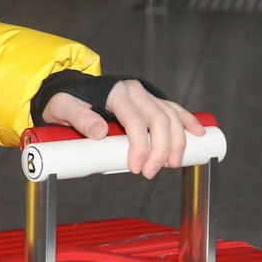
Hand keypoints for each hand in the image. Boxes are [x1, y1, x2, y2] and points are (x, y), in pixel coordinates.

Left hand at [42, 80, 205, 178]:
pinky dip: (188, 121)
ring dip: (177, 141)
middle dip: (160, 149)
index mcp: (115, 92)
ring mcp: (145, 95)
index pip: (135, 120)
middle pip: (159, 120)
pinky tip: (198, 133)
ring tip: (172, 163)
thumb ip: (79, 118)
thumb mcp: (62, 107)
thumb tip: (100, 132)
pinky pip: (174, 109)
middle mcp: (134, 91)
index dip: (139, 145)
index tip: (137, 167)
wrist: (67, 89)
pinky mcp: (150, 101)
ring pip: (171, 116)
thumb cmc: (64, 100)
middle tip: (151, 172)